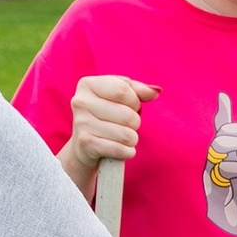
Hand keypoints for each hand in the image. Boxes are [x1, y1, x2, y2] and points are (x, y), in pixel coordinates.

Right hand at [65, 75, 153, 189]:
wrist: (85, 147)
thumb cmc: (106, 117)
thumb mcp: (119, 98)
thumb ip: (137, 90)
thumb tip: (155, 91)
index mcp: (88, 84)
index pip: (123, 90)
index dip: (134, 101)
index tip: (130, 107)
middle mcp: (80, 101)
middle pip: (128, 114)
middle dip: (134, 122)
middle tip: (125, 125)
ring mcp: (81, 123)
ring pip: (127, 134)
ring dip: (131, 139)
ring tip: (121, 138)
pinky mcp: (86, 144)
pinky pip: (121, 149)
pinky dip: (127, 152)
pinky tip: (121, 149)